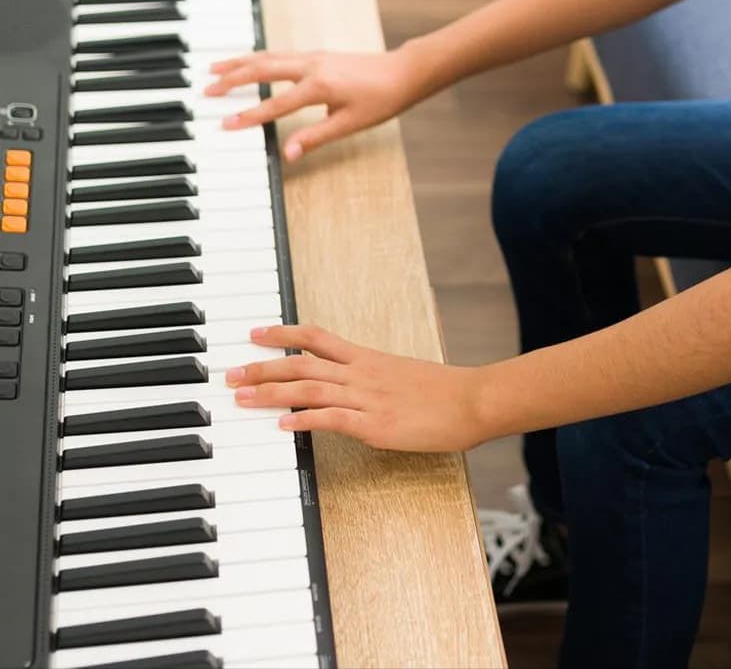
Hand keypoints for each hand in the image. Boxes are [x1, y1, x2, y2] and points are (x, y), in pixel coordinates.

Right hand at [205, 45, 423, 160]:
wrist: (403, 73)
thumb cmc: (381, 99)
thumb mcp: (350, 124)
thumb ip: (315, 137)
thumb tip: (288, 154)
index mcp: (319, 86)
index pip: (276, 105)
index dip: (250, 117)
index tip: (226, 124)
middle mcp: (312, 66)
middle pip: (263, 70)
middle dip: (233, 80)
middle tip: (206, 90)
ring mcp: (314, 57)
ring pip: (268, 57)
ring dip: (240, 62)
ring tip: (215, 68)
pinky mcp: (318, 54)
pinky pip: (279, 53)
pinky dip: (258, 57)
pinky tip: (248, 61)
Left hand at [225, 325, 487, 451]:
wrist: (473, 399)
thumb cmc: (443, 391)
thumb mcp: (402, 375)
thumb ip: (373, 380)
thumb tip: (350, 389)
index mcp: (367, 359)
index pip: (317, 337)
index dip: (284, 333)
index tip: (255, 333)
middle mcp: (362, 373)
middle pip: (303, 362)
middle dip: (263, 367)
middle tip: (231, 373)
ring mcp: (368, 397)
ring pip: (310, 388)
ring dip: (271, 392)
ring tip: (243, 396)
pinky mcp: (376, 424)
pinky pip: (333, 419)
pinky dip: (305, 419)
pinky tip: (282, 424)